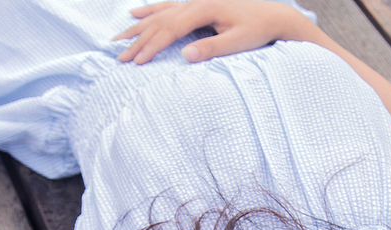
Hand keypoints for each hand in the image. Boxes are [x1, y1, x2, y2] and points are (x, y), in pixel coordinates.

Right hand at [113, 0, 313, 64]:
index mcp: (204, 8)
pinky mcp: (196, 4)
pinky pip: (167, 7)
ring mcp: (194, 1)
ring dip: (137, 27)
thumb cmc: (257, 29)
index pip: (171, 29)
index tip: (138, 62)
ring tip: (117, 39)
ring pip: (159, 13)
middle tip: (119, 57)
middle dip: (138, 40)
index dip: (153, 46)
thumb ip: (213, 48)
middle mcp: (195, 1)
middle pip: (160, 21)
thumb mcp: (238, 42)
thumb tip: (187, 55)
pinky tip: (135, 14)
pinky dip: (150, 11)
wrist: (273, 15)